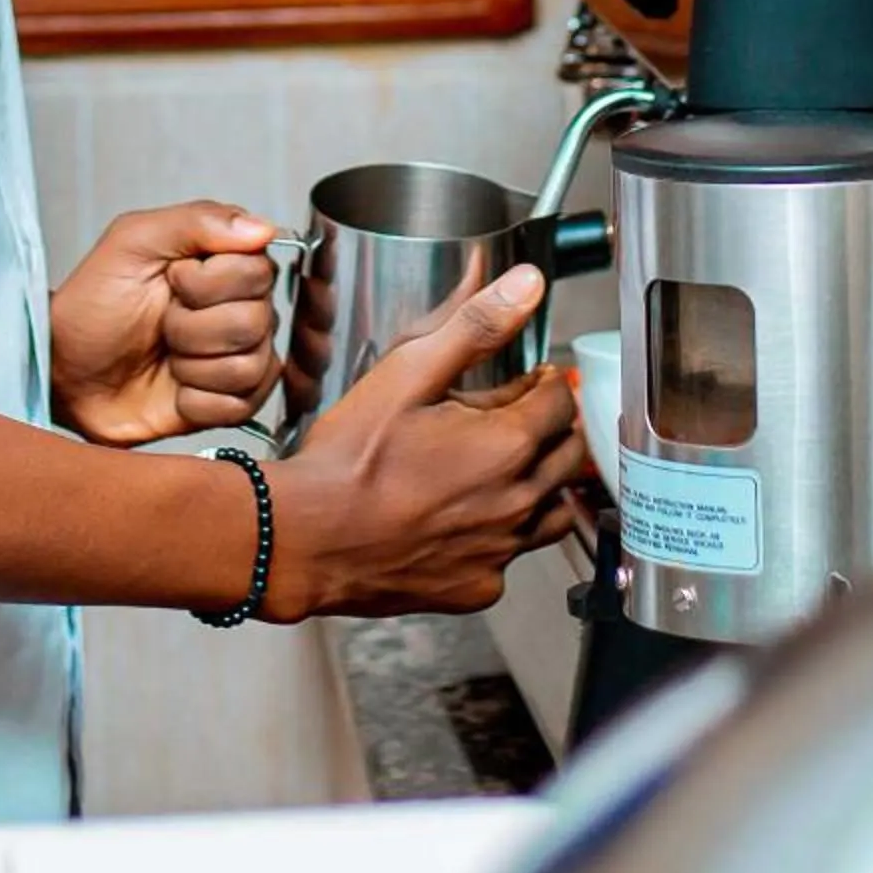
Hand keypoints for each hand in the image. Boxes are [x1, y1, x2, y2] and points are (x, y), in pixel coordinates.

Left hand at [49, 202, 278, 447]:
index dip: (210, 283)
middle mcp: (240, 306)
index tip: (171, 279)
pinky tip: (174, 389)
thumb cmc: (92, 302)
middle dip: (193, 327)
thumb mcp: (132, 241)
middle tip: (160, 323)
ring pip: (250, 366)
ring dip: (194, 366)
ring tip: (164, 355)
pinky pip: (241, 406)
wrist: (63, 370)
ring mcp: (236, 356)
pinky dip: (197, 402)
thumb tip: (262, 229)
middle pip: (257, 320)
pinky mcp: (227, 402)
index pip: (260, 270)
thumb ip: (197, 221)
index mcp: (225, 260)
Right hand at [262, 264, 588, 619]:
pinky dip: (502, 534)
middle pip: (569, 455)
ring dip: (537, 482)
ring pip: (552, 510)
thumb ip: (476, 325)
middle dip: (549, 428)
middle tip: (511, 415)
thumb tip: (525, 285)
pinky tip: (465, 515)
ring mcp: (499, 552)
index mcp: (508, 444)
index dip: (544, 383)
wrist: (304, 539)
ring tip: (493, 464)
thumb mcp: (409, 371)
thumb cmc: (350, 458)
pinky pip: (512, 557)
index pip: (562, 401)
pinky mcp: (476, 588)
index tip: (526, 380)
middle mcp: (516, 503)